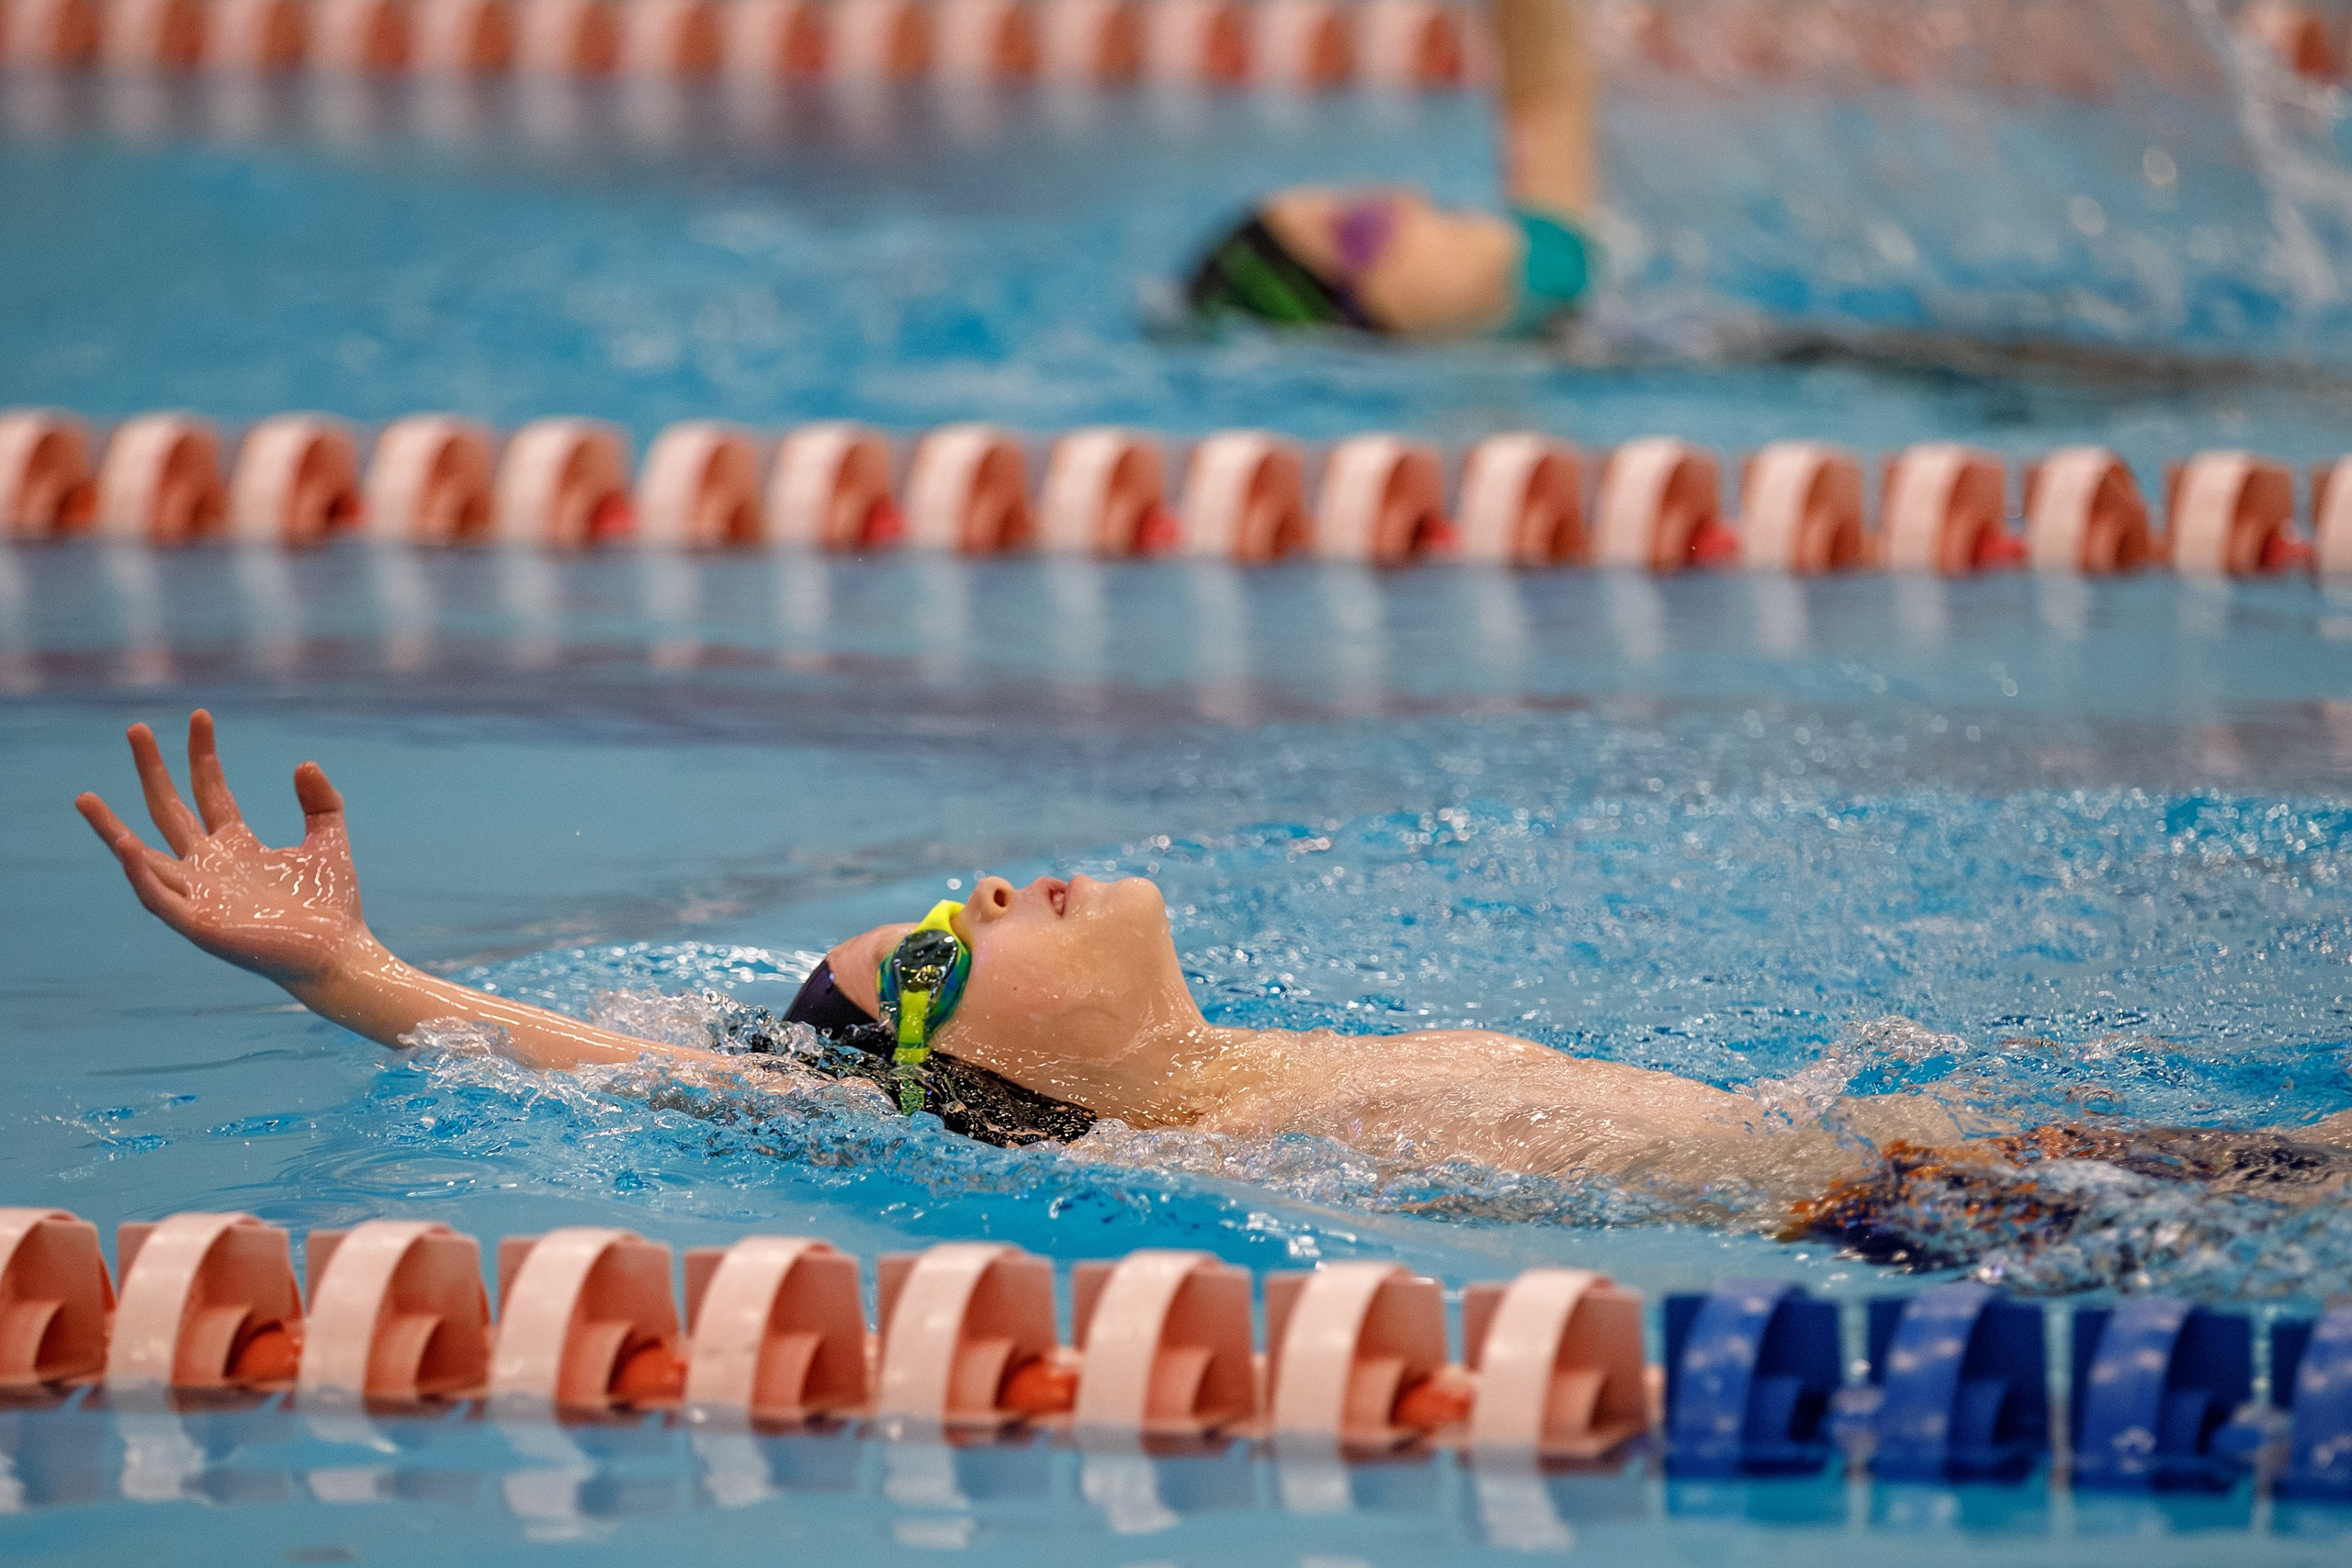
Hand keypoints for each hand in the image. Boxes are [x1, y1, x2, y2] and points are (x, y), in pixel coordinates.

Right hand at [76, 711, 373, 992]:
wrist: (338, 953)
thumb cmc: (332, 906)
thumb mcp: (328, 840)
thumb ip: (321, 802)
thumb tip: (303, 763)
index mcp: (236, 846)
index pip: (209, 790)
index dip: (203, 754)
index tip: (200, 715)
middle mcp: (209, 867)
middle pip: (170, 810)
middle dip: (152, 770)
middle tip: (136, 728)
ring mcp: (199, 895)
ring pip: (143, 857)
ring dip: (112, 830)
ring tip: (85, 798)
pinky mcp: (197, 924)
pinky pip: (157, 896)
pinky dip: (138, 873)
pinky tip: (124, 845)